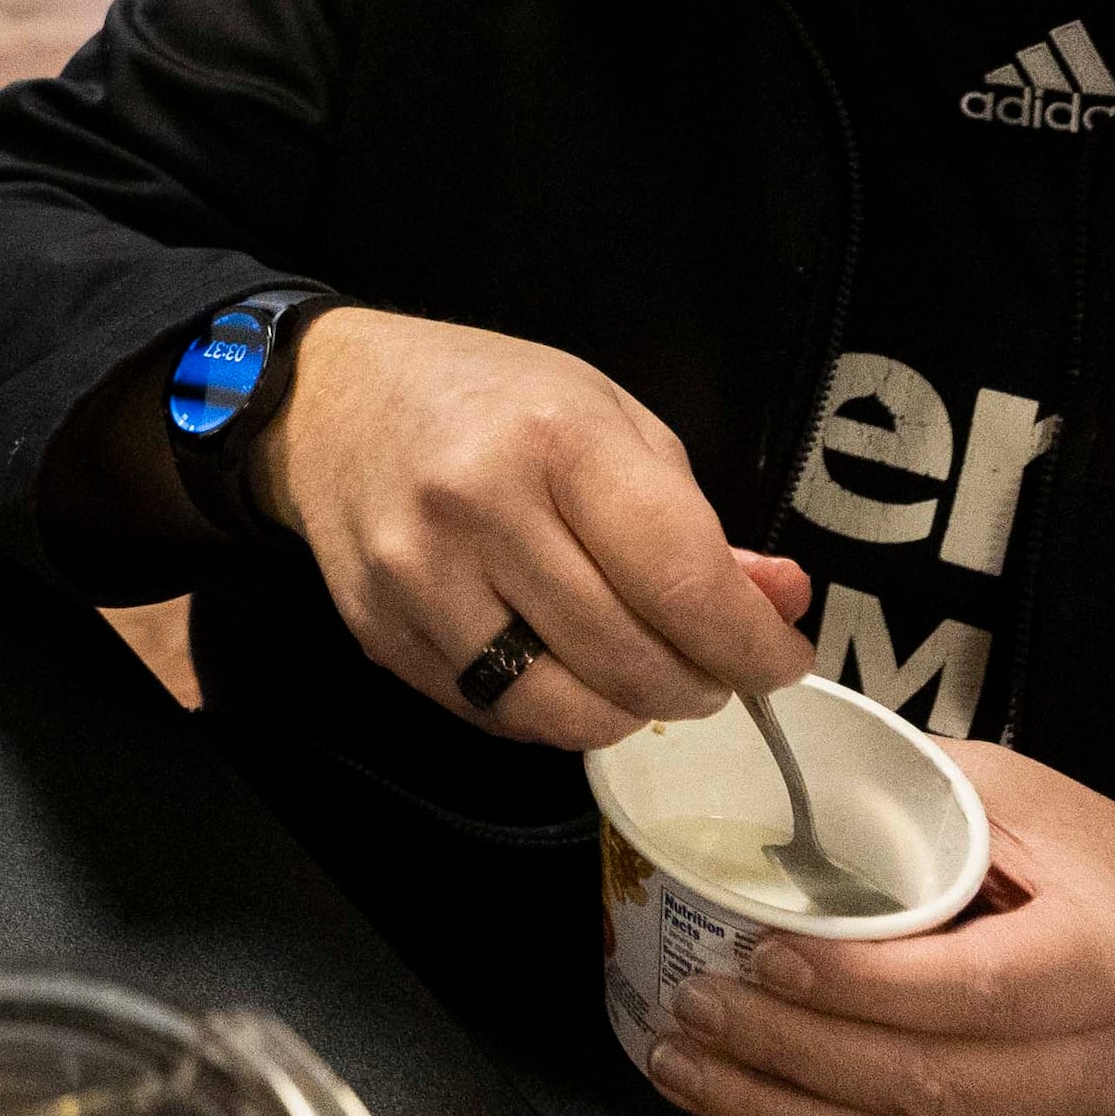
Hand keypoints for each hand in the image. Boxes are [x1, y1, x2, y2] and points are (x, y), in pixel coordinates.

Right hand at [243, 307, 816, 747]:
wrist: (332, 401)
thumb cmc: (491, 400)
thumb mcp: (612, 421)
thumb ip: (696, 521)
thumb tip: (778, 604)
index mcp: (556, 440)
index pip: (680, 580)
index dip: (749, 644)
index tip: (782, 661)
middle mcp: (479, 510)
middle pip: (628, 658)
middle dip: (700, 685)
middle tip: (714, 669)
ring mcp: (419, 581)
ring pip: (562, 711)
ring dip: (629, 713)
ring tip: (645, 677)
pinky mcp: (383, 634)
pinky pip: (496, 715)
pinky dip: (555, 713)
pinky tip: (568, 672)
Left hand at [643, 740, 1114, 1115]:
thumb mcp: (1045, 806)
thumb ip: (926, 796)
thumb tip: (790, 779)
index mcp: (1101, 964)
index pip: (971, 992)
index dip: (857, 985)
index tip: (760, 953)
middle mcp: (1086, 1069)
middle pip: (924, 1088)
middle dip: (787, 1056)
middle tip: (690, 1011)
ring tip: (684, 1071)